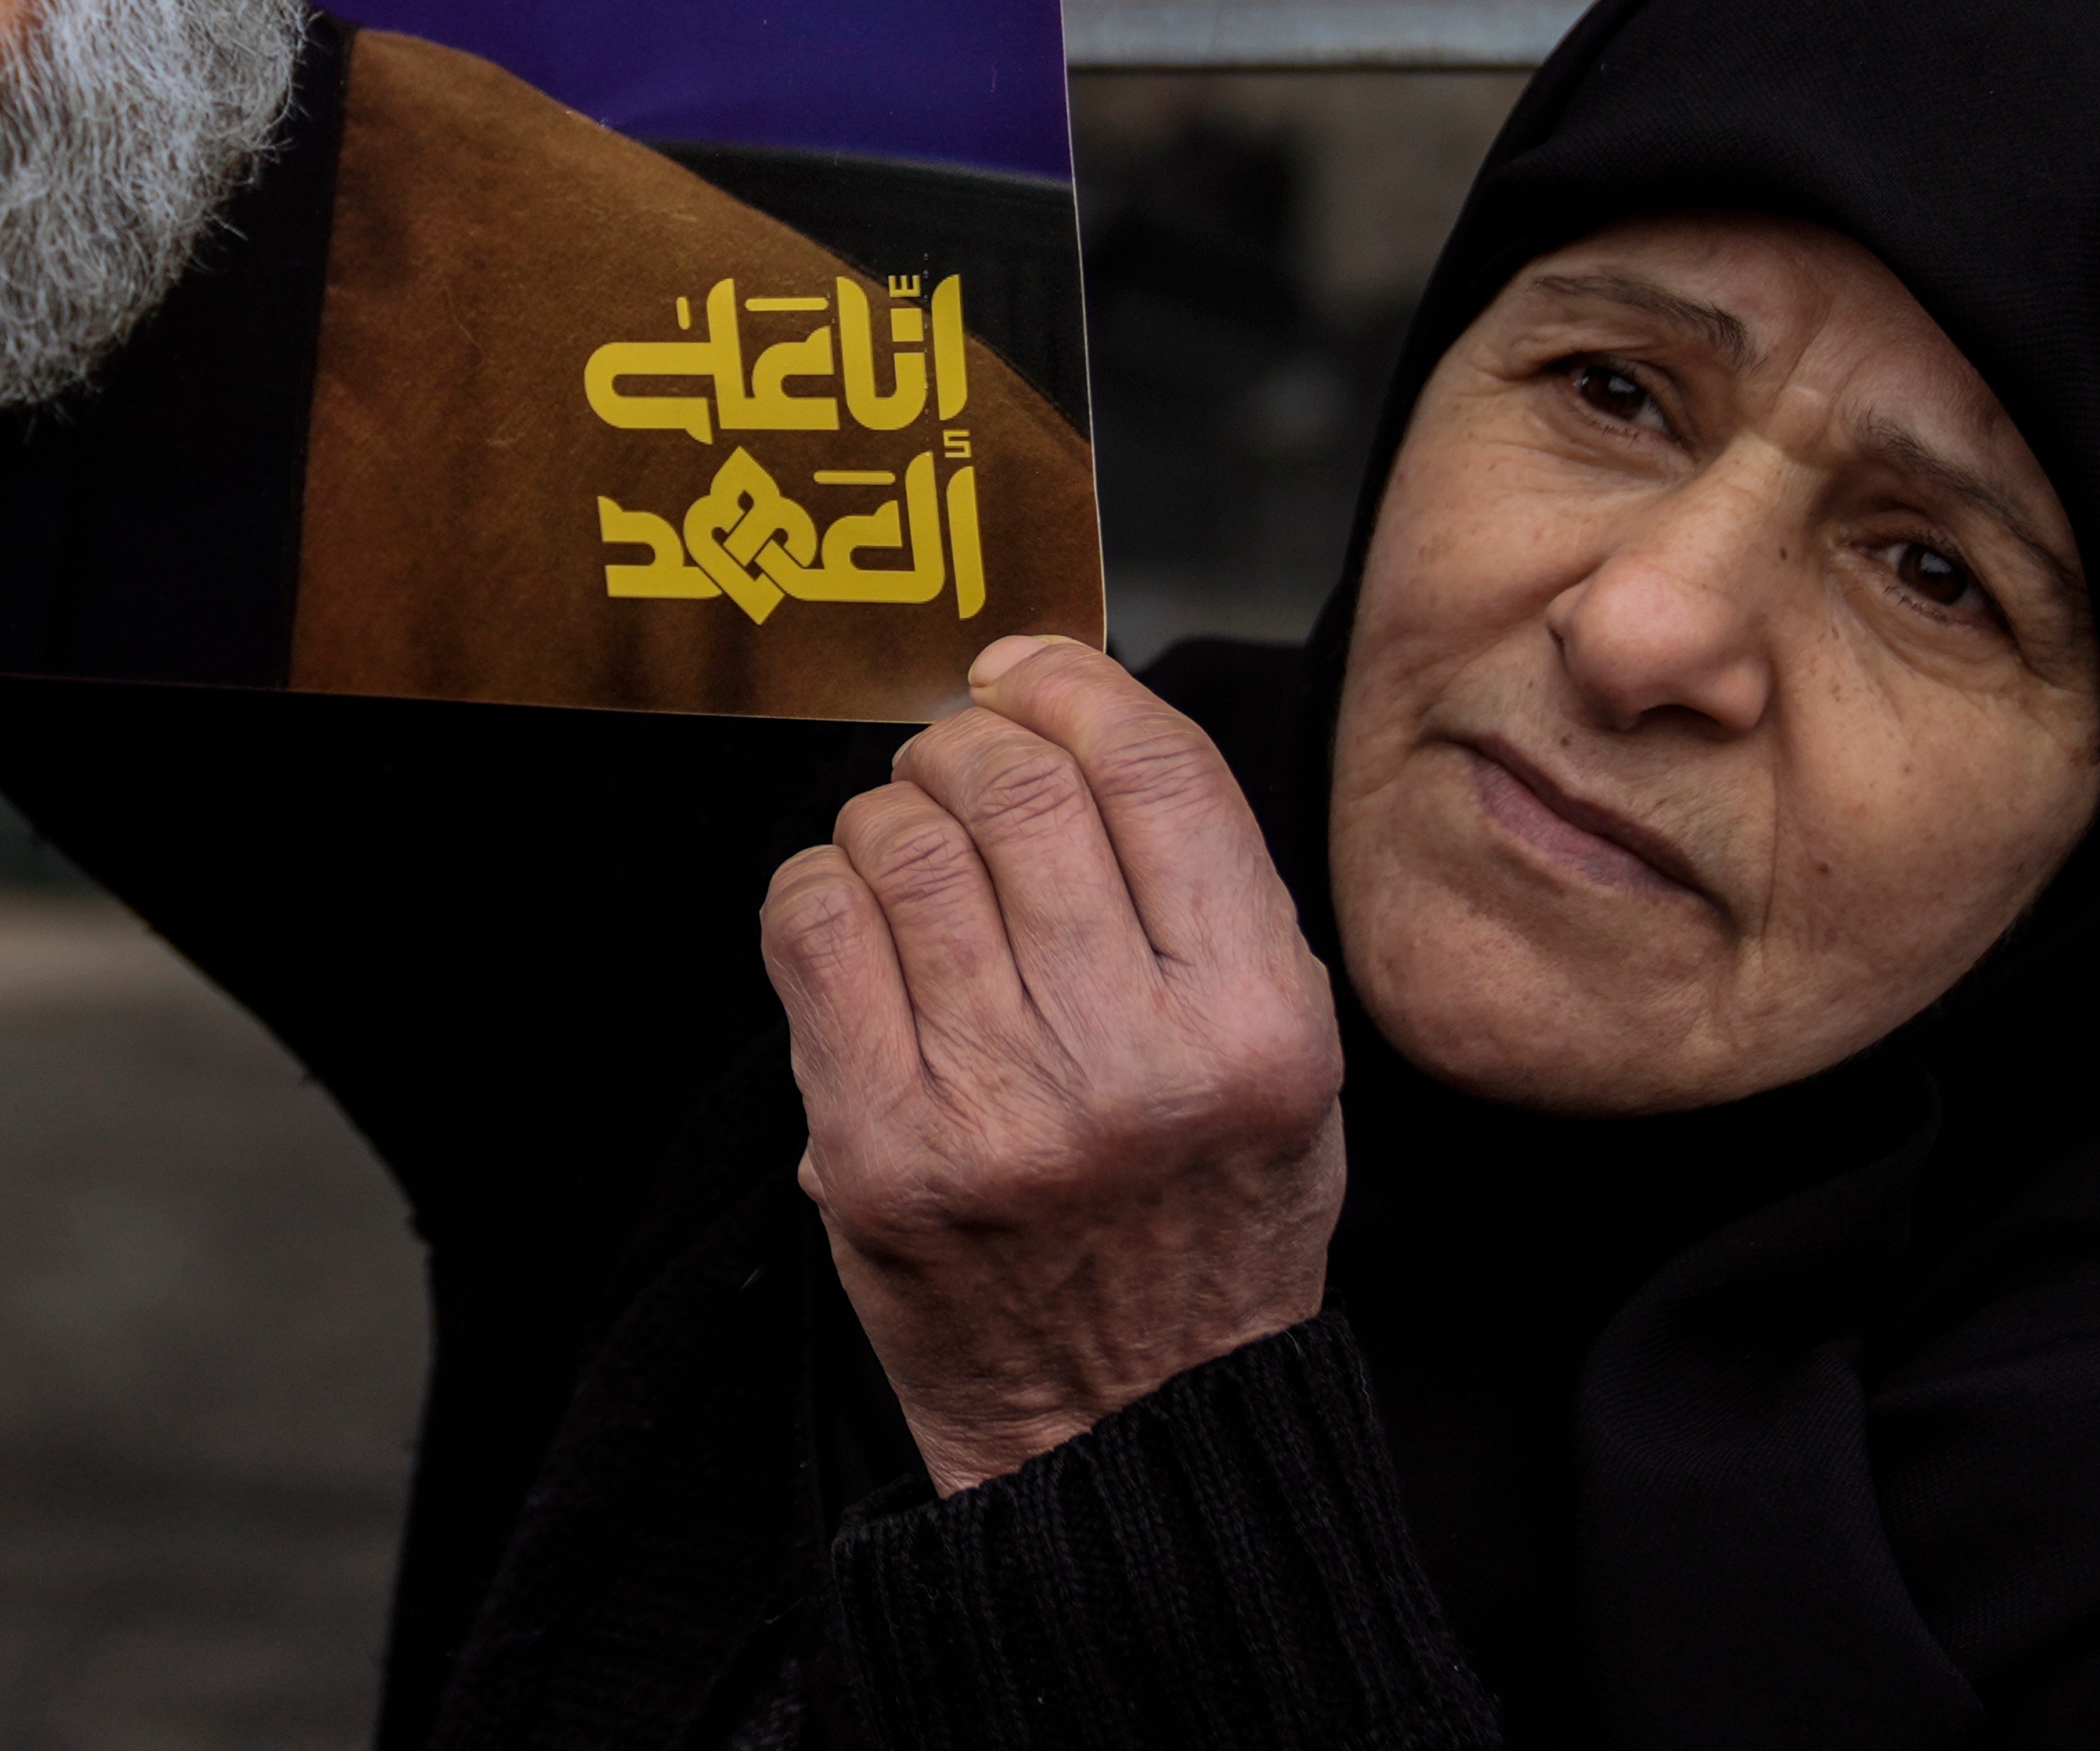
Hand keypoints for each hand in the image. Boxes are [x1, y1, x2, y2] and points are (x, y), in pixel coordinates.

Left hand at [762, 633, 1346, 1493]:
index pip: (1152, 771)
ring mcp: (996, 1111)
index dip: (1071, 683)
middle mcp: (1132, 1063)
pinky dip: (818, 889)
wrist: (1130, 1428)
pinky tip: (852, 920)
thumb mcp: (1287, 1059)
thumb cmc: (1206, 1220)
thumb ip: (1206, 891)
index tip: (1024, 671)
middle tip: (955, 765)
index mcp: (1254, 1025)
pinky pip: (811, 930)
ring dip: (887, 815)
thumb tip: (1071, 715)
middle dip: (967, 742)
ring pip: (899, 843)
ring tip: (907, 854)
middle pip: (1013, 786)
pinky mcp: (878, 1155)